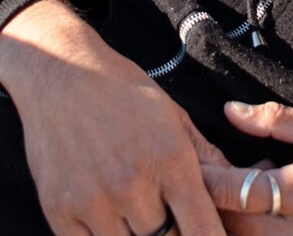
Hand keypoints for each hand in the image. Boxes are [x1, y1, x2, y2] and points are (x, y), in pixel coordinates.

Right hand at [0, 0, 228, 235]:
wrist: (58, 73)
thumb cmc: (121, 90)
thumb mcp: (173, 115)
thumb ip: (205, 156)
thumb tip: (234, 188)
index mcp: (169, 160)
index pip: (203, 231)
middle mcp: (132, 185)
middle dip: (174, 233)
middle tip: (169, 215)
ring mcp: (93, 201)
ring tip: (137, 212)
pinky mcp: (59, 211)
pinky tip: (108, 218)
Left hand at [199, 102, 292, 235]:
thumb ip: (277, 119)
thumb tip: (231, 112)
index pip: (234, 190)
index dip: (205, 175)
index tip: (190, 158)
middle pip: (228, 224)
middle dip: (211, 200)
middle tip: (206, 173)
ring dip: (229, 217)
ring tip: (240, 189)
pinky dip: (250, 229)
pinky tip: (260, 209)